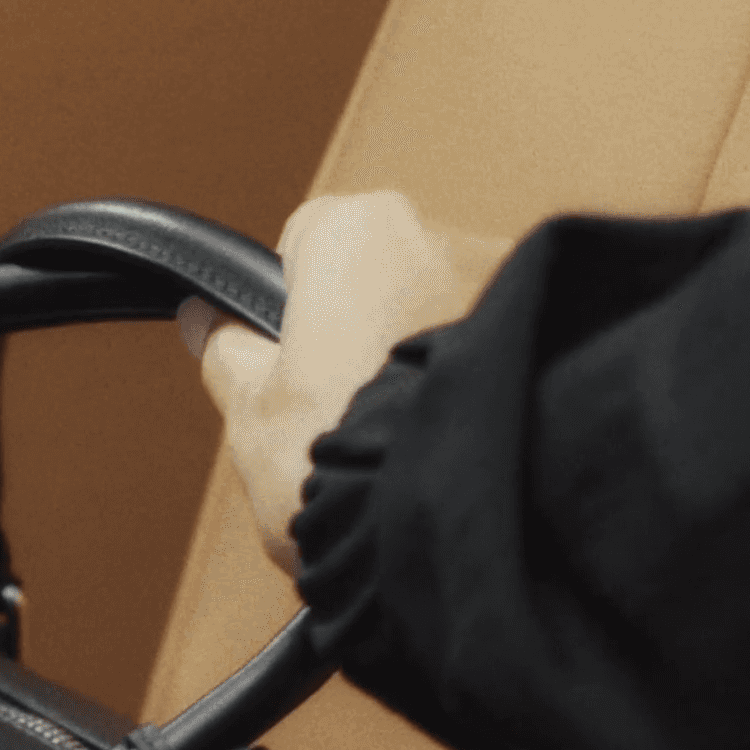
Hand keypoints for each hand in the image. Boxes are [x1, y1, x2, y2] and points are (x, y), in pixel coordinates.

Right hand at [182, 192, 503, 574]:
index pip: (305, 239)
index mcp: (356, 229)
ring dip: (416, 358)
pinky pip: (485, 349)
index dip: (287, 305)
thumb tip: (210, 325)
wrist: (438, 521)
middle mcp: (436, 233)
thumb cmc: (341, 458)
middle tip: (335, 407)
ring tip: (395, 434)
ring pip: (437, 313)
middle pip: (378, 276)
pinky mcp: (539, 333)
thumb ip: (227, 354)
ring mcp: (499, 283)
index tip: (286, 357)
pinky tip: (442, 436)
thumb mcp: (250, 412)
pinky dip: (465, 382)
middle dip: (358, 330)